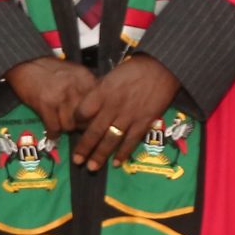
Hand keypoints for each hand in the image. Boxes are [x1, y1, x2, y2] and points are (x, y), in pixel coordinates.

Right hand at [4, 56, 94, 133]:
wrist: (26, 62)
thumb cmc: (49, 69)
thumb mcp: (74, 72)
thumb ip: (87, 87)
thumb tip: (98, 107)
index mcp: (85, 78)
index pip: (99, 105)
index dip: (95, 117)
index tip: (91, 122)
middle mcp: (75, 87)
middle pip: (85, 118)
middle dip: (80, 125)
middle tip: (75, 126)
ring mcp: (60, 96)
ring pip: (69, 125)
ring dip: (65, 128)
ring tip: (62, 126)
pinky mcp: (45, 104)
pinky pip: (54, 127)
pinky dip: (53, 133)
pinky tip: (52, 133)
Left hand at [71, 54, 180, 171]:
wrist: (161, 67)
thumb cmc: (134, 69)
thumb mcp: (111, 75)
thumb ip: (100, 91)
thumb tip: (88, 105)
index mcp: (102, 91)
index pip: (82, 112)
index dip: (75, 122)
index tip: (72, 130)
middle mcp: (113, 106)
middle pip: (94, 130)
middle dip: (84, 147)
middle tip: (77, 160)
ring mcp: (129, 115)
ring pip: (111, 139)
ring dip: (100, 155)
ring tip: (92, 168)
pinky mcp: (144, 121)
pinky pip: (131, 141)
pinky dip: (123, 153)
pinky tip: (116, 163)